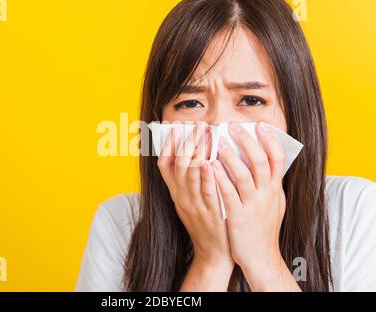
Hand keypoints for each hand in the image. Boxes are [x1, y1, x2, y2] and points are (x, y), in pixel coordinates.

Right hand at [157, 122, 233, 290]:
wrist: (212, 254)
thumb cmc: (204, 224)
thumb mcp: (189, 203)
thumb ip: (189, 182)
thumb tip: (197, 155)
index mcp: (175, 193)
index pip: (164, 165)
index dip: (169, 144)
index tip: (176, 126)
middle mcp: (181, 197)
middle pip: (179, 164)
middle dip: (187, 141)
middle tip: (196, 123)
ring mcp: (194, 205)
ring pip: (191, 174)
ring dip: (198, 151)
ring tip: (206, 133)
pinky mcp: (209, 213)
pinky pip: (206, 191)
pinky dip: (207, 175)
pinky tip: (211, 161)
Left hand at [212, 121, 299, 290]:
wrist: (260, 257)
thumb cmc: (264, 228)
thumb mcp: (274, 203)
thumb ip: (271, 183)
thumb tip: (266, 162)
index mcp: (276, 189)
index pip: (278, 159)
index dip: (270, 140)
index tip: (261, 125)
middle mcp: (268, 195)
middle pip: (261, 162)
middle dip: (248, 141)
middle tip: (234, 126)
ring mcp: (254, 205)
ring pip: (244, 175)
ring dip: (231, 156)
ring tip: (218, 140)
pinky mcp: (238, 216)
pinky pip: (228, 193)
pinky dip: (219, 178)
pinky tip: (209, 165)